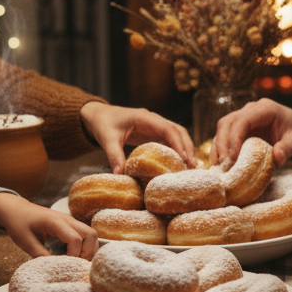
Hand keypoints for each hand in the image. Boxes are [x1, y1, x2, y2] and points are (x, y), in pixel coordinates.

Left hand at [0, 193, 97, 258]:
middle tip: (76, 265)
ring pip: (92, 234)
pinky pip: (86, 234)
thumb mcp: (25, 242)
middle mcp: (67, 219)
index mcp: (55, 222)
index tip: (64, 266)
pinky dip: (86, 246)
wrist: (16, 209)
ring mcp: (70, 220)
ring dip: (89, 249)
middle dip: (87, 252)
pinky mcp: (70, 224)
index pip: (75, 239)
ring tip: (77, 262)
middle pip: (90, 234)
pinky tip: (76, 256)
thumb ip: (40, 255)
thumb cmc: (19, 224)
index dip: (74, 256)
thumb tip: (55, 269)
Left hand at [79, 102, 194, 173]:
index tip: (185, 158)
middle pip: (178, 131)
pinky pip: (170, 141)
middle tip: (193, 166)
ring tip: (190, 166)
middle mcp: (154, 120)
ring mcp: (155, 126)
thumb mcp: (107, 139)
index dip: (178, 143)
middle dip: (187, 147)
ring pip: (177, 135)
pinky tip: (179, 164)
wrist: (99, 115)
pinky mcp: (153, 133)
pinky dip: (177, 150)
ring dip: (185, 148)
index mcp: (145, 118)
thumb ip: (114, 156)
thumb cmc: (104, 124)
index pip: (168, 129)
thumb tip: (120, 175)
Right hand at [213, 99, 291, 166]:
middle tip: (221, 165)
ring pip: (223, 128)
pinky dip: (222, 149)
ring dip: (218, 147)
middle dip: (222, 143)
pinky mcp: (242, 128)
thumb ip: (287, 149)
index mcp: (265, 109)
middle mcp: (251, 110)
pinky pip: (226, 136)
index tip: (232, 157)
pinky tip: (220, 165)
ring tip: (216, 167)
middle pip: (227, 122)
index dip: (234, 138)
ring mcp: (245, 118)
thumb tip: (276, 158)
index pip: (242, 120)